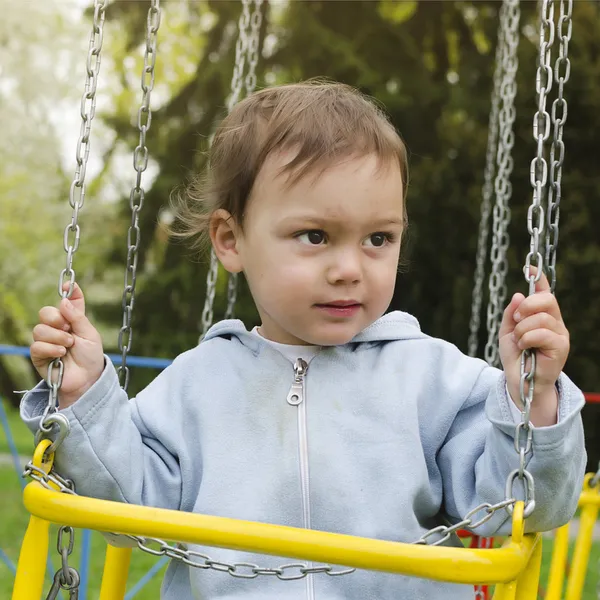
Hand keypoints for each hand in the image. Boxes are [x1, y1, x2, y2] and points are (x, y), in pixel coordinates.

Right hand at [31, 283, 104, 408]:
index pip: (68, 301)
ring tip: (68, 345)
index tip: (69, 284)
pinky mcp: (39, 355)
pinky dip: (51, 348)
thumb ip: (78, 317)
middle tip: (68, 328)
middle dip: (56, 318)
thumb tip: (64, 300)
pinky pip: (37, 345)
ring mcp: (47, 341)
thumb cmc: (91, 357)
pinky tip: (60, 354)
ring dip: (57, 336)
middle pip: (45, 312)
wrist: (87, 379)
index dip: (69, 290)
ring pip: (39, 328)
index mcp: (73, 320)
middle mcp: (58, 328)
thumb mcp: (90, 334)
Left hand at [498, 271, 568, 425]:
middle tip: (516, 320)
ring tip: (519, 341)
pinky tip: (524, 346)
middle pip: (546, 299)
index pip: (545, 292)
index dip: (539, 278)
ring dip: (522, 329)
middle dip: (526, 306)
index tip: (529, 266)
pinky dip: (527, 338)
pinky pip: (543, 333)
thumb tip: (518, 294)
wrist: (519, 380)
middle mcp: (555, 322)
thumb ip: (511, 313)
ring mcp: (560, 334)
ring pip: (541, 318)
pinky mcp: (561, 347)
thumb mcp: (507, 331)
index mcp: (542, 316)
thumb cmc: (515, 356)